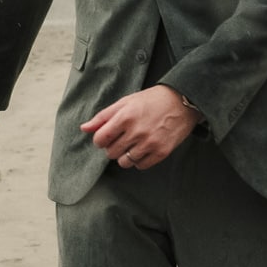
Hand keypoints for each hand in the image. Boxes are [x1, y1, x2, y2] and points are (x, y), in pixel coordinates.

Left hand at [81, 86, 197, 170]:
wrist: (183, 101)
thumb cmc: (152, 100)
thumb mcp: (125, 102)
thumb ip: (103, 116)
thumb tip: (84, 128)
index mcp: (125, 117)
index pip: (100, 139)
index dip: (100, 139)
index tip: (107, 137)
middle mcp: (136, 131)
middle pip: (111, 153)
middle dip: (113, 147)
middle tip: (123, 138)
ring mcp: (150, 143)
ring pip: (124, 162)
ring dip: (125, 155)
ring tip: (133, 144)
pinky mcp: (162, 152)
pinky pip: (141, 166)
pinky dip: (139, 160)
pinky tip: (143, 149)